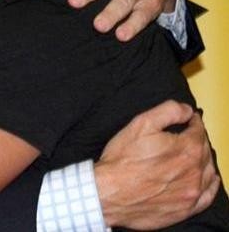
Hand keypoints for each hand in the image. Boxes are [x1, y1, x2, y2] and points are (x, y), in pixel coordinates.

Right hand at [94, 100, 218, 228]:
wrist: (111, 193)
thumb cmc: (123, 159)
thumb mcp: (141, 124)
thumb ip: (168, 111)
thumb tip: (186, 109)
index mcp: (187, 150)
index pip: (199, 131)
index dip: (193, 121)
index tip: (189, 119)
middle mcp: (194, 172)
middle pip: (205, 150)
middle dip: (198, 139)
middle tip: (188, 134)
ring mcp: (191, 193)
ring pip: (209, 172)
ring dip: (204, 160)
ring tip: (193, 153)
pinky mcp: (186, 209)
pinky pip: (208, 196)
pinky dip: (209, 184)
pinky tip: (204, 178)